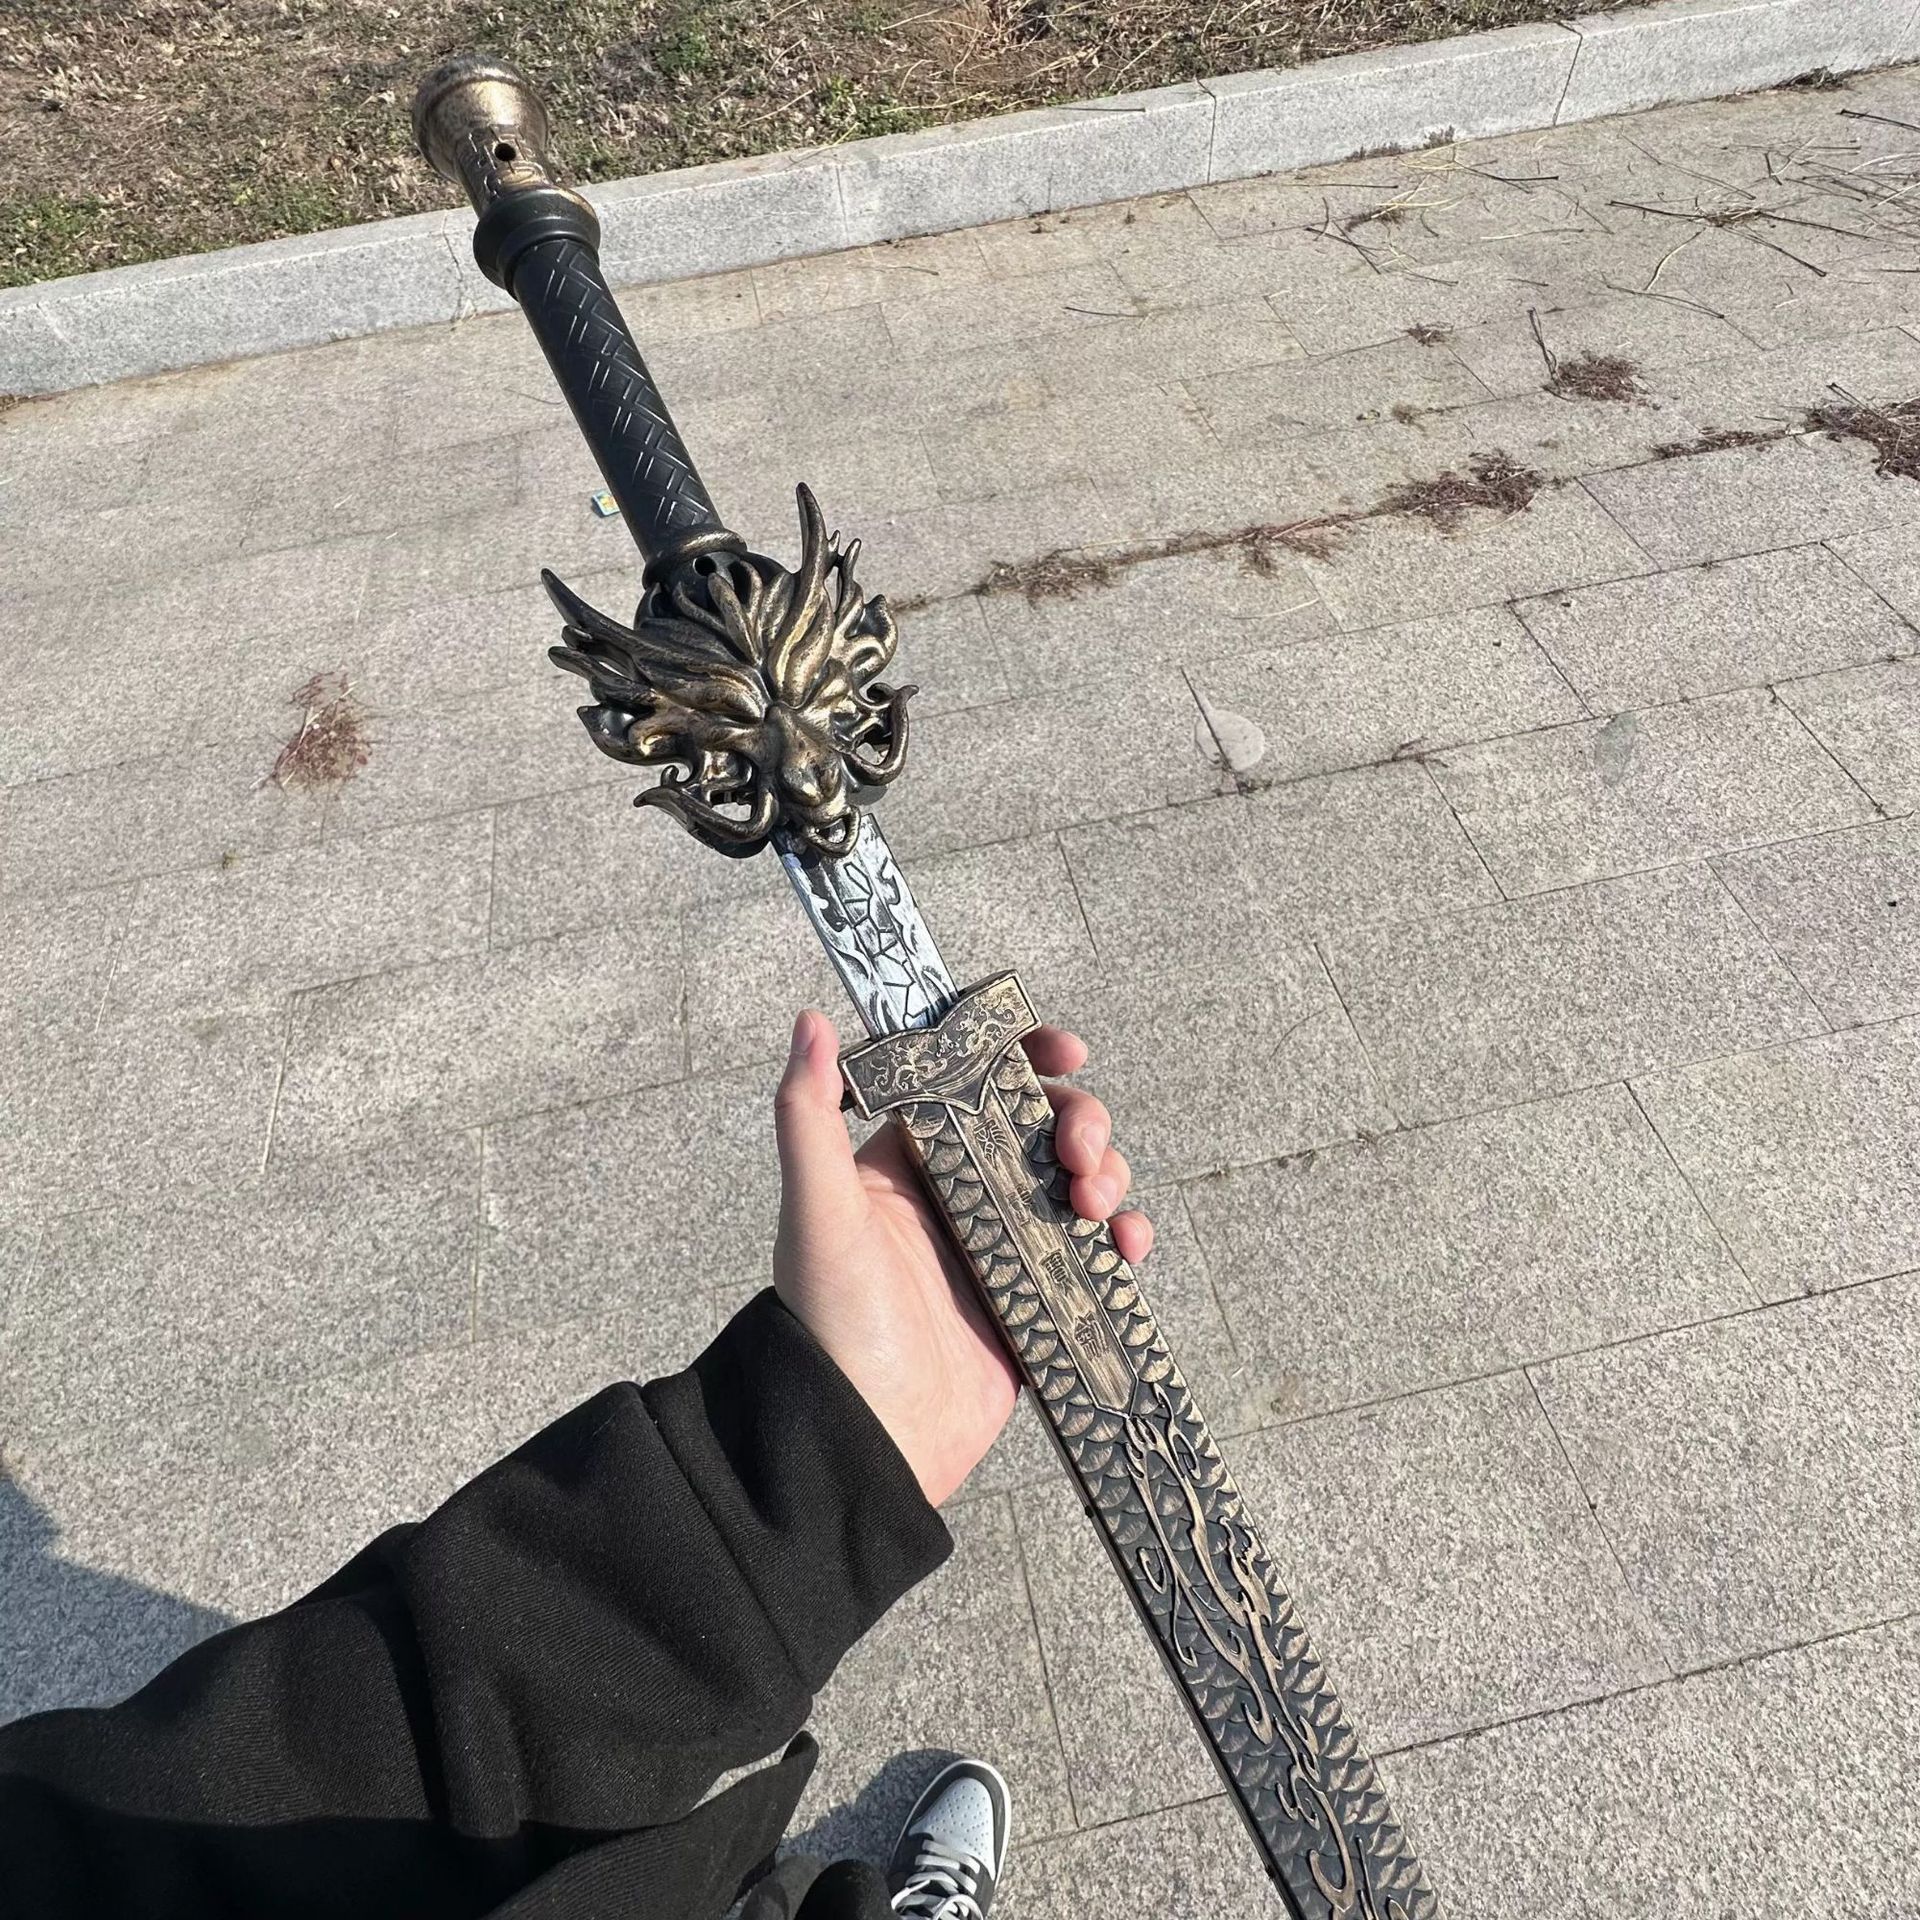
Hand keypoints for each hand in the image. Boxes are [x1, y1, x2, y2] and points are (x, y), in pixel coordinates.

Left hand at [773, 1009, 1151, 1507]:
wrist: (868, 1446)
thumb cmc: (830, 1329)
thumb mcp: (818, 1215)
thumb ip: (809, 1118)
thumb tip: (810, 1022)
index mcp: (910, 1159)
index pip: (972, 1078)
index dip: (1022, 1052)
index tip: (1064, 1049)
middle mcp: (958, 1194)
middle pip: (1039, 1124)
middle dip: (1078, 1118)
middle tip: (1081, 1149)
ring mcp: (1004, 1246)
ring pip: (1077, 1180)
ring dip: (1107, 1172)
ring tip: (1099, 1202)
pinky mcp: (1039, 1299)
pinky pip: (1097, 1252)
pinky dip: (1125, 1238)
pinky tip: (1126, 1245)